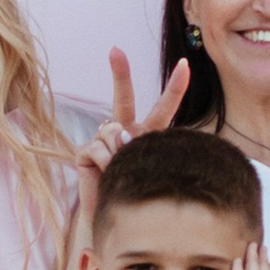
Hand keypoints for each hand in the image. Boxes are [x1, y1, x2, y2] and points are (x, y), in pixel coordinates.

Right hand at [72, 48, 192, 247]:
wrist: (114, 220)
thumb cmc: (139, 198)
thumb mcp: (149, 171)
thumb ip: (140, 149)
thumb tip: (117, 135)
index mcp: (147, 135)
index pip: (164, 109)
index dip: (175, 87)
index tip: (185, 64)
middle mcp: (124, 133)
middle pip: (123, 99)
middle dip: (119, 74)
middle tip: (115, 49)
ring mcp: (102, 141)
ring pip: (113, 131)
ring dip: (119, 152)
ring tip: (120, 171)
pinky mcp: (84, 152)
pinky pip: (99, 147)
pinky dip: (104, 162)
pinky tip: (104, 173)